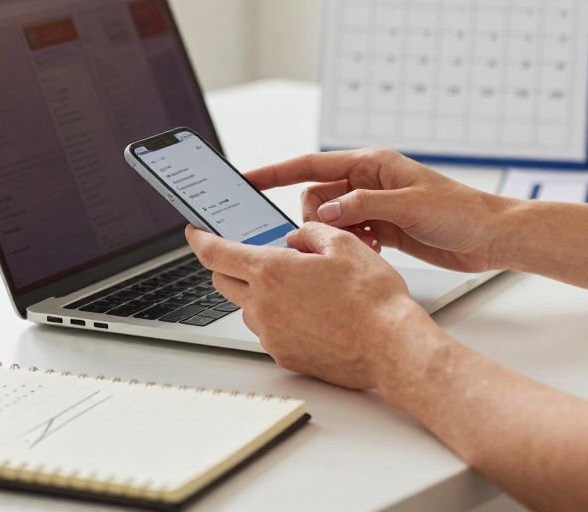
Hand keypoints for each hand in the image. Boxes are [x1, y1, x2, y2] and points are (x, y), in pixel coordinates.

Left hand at [185, 222, 436, 389]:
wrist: (392, 346)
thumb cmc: (373, 297)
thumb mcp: (343, 244)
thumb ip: (309, 234)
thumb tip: (295, 239)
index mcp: (271, 271)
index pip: (215, 252)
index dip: (199, 238)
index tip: (195, 231)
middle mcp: (262, 305)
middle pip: (222, 281)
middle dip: (228, 265)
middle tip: (252, 256)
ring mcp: (271, 335)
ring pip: (247, 308)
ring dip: (258, 294)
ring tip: (299, 288)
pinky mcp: (285, 356)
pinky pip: (269, 331)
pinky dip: (279, 318)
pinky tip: (311, 314)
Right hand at [245, 148, 509, 272]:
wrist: (491, 236)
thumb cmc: (460, 212)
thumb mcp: (409, 206)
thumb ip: (363, 206)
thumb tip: (325, 213)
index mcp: (371, 164)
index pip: (310, 164)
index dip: (275, 172)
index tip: (246, 180)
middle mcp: (368, 181)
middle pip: (316, 197)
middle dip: (318, 219)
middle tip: (339, 237)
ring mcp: (373, 205)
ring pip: (330, 221)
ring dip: (337, 236)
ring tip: (367, 245)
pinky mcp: (382, 227)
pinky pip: (348, 236)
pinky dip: (352, 246)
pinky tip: (373, 252)